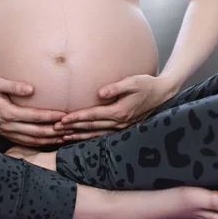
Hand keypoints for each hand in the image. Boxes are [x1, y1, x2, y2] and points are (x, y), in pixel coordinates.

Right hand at [0, 79, 70, 146]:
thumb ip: (13, 86)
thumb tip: (31, 89)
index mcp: (6, 113)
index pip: (35, 117)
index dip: (51, 117)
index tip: (66, 115)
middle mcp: (7, 125)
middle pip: (36, 132)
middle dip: (55, 132)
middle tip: (71, 129)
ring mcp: (5, 132)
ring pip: (32, 141)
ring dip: (49, 140)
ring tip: (65, 137)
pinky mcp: (4, 134)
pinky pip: (24, 142)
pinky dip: (38, 143)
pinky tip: (49, 140)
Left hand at [54, 75, 179, 140]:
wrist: (161, 93)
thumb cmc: (146, 84)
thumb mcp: (133, 82)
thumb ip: (116, 87)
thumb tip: (99, 93)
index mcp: (120, 112)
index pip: (93, 116)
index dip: (77, 118)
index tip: (63, 119)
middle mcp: (119, 123)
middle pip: (91, 127)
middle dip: (73, 128)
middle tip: (55, 129)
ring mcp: (121, 127)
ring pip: (95, 133)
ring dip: (79, 135)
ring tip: (62, 136)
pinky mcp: (122, 127)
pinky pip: (102, 134)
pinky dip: (89, 136)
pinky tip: (79, 136)